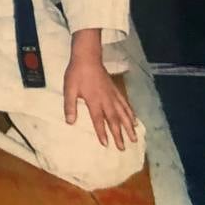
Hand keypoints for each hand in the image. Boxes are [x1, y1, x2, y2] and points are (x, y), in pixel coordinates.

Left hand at [63, 31, 136, 149]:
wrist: (87, 57)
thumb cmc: (77, 73)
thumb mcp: (69, 89)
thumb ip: (70, 106)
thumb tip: (70, 122)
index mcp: (94, 100)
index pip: (99, 120)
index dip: (102, 133)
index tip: (107, 145)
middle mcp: (106, 100)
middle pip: (114, 120)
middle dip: (119, 134)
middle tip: (123, 148)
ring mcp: (113, 95)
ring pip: (123, 113)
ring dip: (129, 126)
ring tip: (134, 138)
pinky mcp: (116, 90)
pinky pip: (125, 104)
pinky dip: (131, 113)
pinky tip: (134, 120)